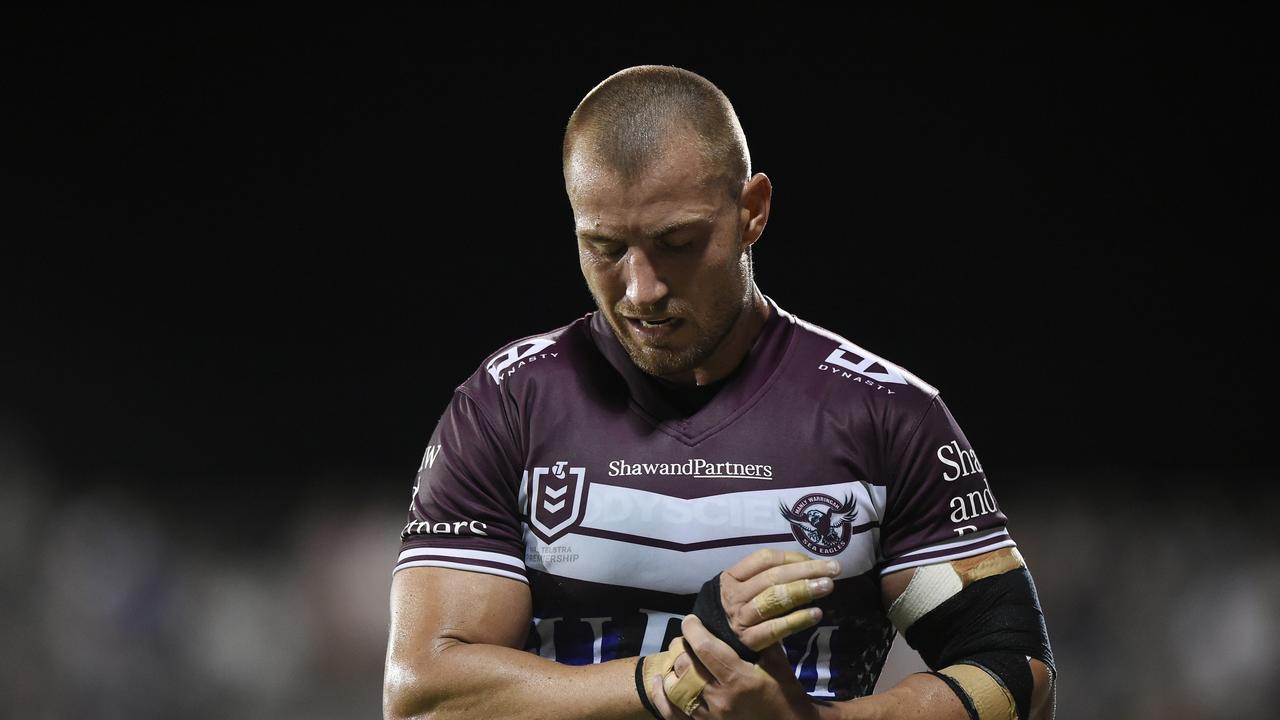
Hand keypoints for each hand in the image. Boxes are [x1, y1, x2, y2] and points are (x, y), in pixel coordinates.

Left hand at [648, 615, 817, 719]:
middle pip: (686, 665)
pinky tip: (661, 681)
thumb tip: (744, 613)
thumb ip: (760, 638)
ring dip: (672, 669)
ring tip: (679, 658)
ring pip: (675, 688)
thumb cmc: (783, 693)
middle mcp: (720, 698)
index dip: (693, 630)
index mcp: (739, 679)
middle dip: (682, 646)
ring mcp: (709, 716)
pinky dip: (661, 696)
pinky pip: (672, 713)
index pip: (705, 648)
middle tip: (686, 638)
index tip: (691, 620)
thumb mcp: (777, 663)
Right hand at [719, 548, 839, 650]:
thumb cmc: (739, 608)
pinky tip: (816, 614)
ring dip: (803, 591)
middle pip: (772, 577)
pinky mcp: (749, 641)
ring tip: (827, 586)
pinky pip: (775, 629)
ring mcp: (740, 619)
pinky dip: (797, 620)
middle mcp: (733, 596)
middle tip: (833, 569)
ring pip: (773, 600)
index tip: (815, 559)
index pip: (764, 559)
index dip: (792, 557)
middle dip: (805, 571)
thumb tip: (810, 565)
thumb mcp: (745, 587)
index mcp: (731, 577)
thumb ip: (768, 576)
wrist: (717, 642)